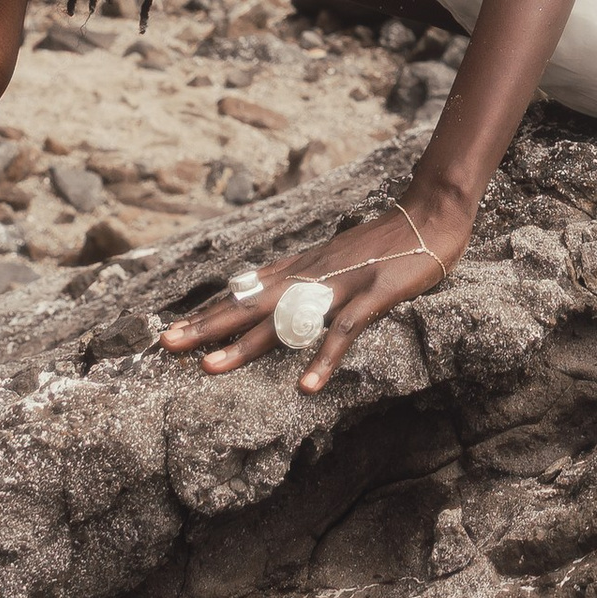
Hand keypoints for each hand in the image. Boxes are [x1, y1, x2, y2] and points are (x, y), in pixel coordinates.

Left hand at [158, 198, 463, 395]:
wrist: (430, 211)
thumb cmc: (385, 239)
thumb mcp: (334, 254)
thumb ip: (301, 274)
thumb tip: (263, 286)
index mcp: (304, 267)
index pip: (246, 291)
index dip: (209, 313)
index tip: (170, 331)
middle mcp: (312, 274)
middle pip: (252, 304)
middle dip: (208, 326)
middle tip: (166, 344)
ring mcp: (340, 284)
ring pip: (284, 318)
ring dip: (246, 344)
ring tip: (210, 367)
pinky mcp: (371, 296)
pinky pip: (342, 332)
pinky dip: (322, 359)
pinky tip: (304, 387)